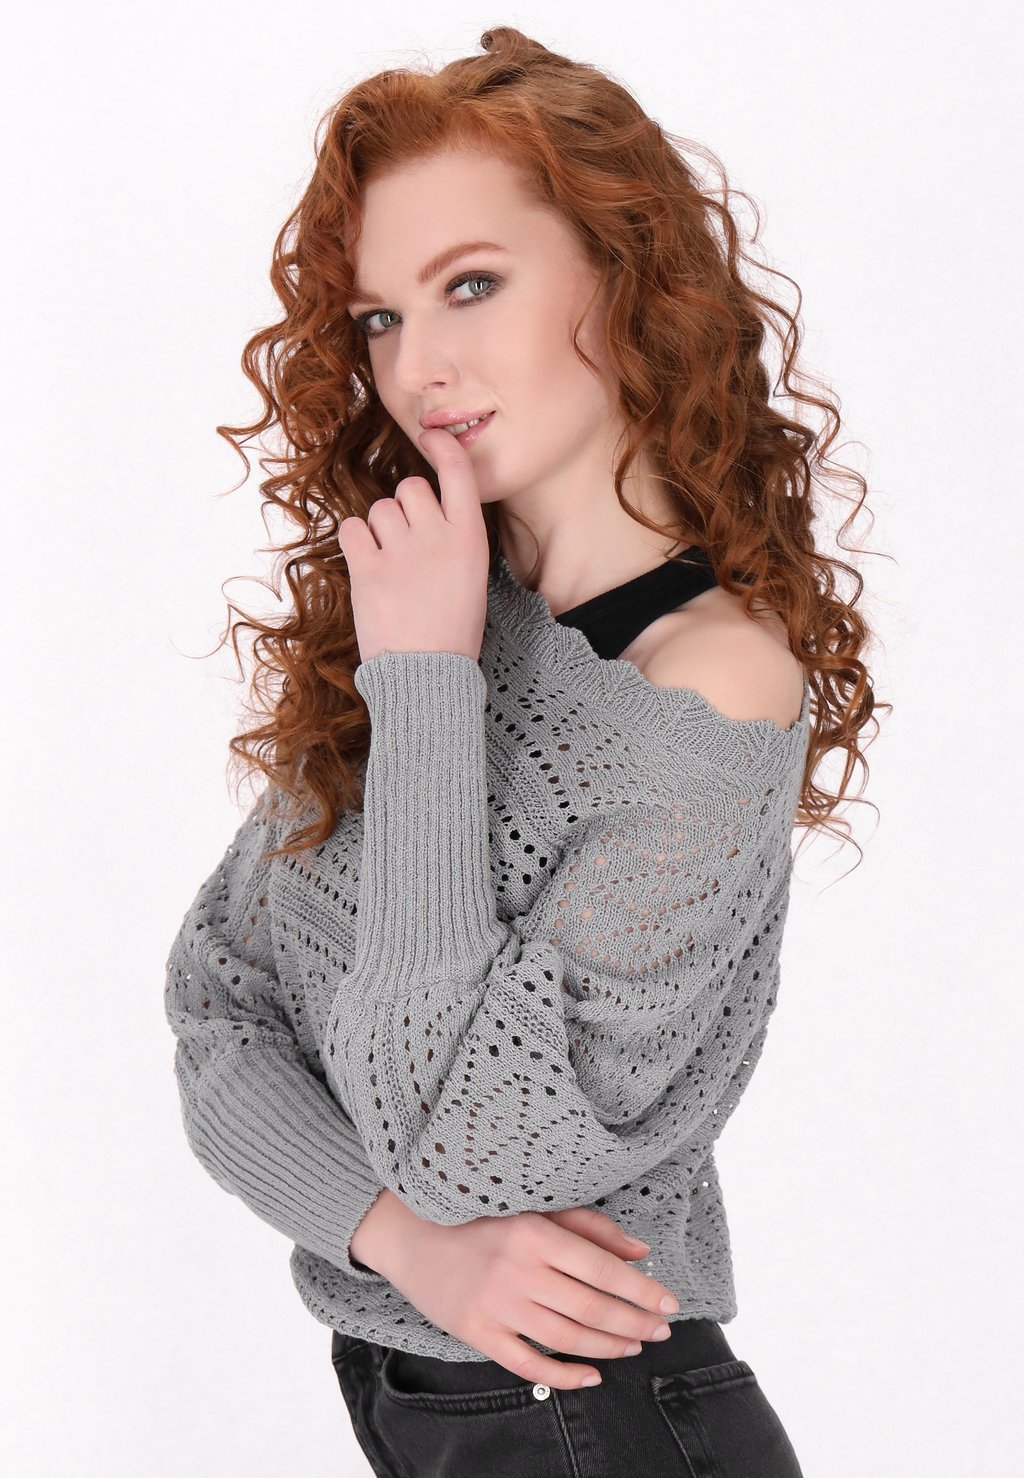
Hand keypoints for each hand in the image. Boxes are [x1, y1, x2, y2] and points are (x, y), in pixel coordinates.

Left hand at [338, 427, 490, 665]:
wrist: (428, 676)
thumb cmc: (452, 630)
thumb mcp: (471, 578)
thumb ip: (453, 538)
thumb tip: (425, 510)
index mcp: (470, 539)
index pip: (457, 472)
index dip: (442, 447)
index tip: (430, 436)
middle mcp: (438, 538)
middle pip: (410, 488)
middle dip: (404, 507)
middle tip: (407, 545)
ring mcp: (402, 553)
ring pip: (379, 509)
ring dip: (379, 528)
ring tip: (389, 564)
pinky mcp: (368, 570)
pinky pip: (351, 529)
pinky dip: (355, 541)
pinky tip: (366, 563)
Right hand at [373, 1200, 679, 1391]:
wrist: (409, 1232)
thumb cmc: (478, 1214)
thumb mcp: (533, 1206)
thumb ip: (588, 1227)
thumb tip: (640, 1253)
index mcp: (534, 1231)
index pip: (601, 1269)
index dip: (641, 1290)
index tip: (669, 1302)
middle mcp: (517, 1269)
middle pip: (591, 1308)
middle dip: (635, 1322)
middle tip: (662, 1329)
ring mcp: (495, 1305)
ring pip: (567, 1338)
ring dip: (609, 1346)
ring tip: (635, 1345)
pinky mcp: (477, 1333)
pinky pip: (529, 1364)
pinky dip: (566, 1375)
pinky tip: (593, 1376)